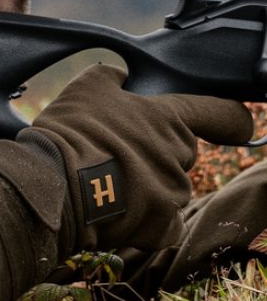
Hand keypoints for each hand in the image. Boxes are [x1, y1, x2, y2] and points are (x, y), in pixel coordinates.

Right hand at [19, 64, 251, 252]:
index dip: (232, 119)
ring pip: (170, 189)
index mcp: (168, 118)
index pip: (218, 114)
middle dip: (158, 154)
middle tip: (120, 154)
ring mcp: (174, 193)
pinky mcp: (163, 227)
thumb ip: (112, 76)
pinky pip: (165, 225)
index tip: (241, 124)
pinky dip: (149, 223)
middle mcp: (180, 154)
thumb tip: (120, 73)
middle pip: (182, 155)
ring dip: (147, 187)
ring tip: (107, 184)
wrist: (57, 182)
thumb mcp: (87, 86)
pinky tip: (121, 214)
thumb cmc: (74, 130)